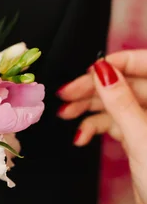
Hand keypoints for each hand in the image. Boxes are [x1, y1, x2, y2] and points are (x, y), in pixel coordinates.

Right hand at [57, 50, 146, 203]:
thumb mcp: (140, 136)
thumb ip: (121, 101)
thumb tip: (102, 70)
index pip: (141, 64)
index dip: (113, 64)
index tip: (87, 72)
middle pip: (122, 84)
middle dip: (92, 89)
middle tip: (65, 95)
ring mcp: (146, 123)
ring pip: (114, 105)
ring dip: (88, 109)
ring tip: (65, 114)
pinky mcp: (137, 140)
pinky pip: (112, 125)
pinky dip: (94, 128)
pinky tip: (81, 137)